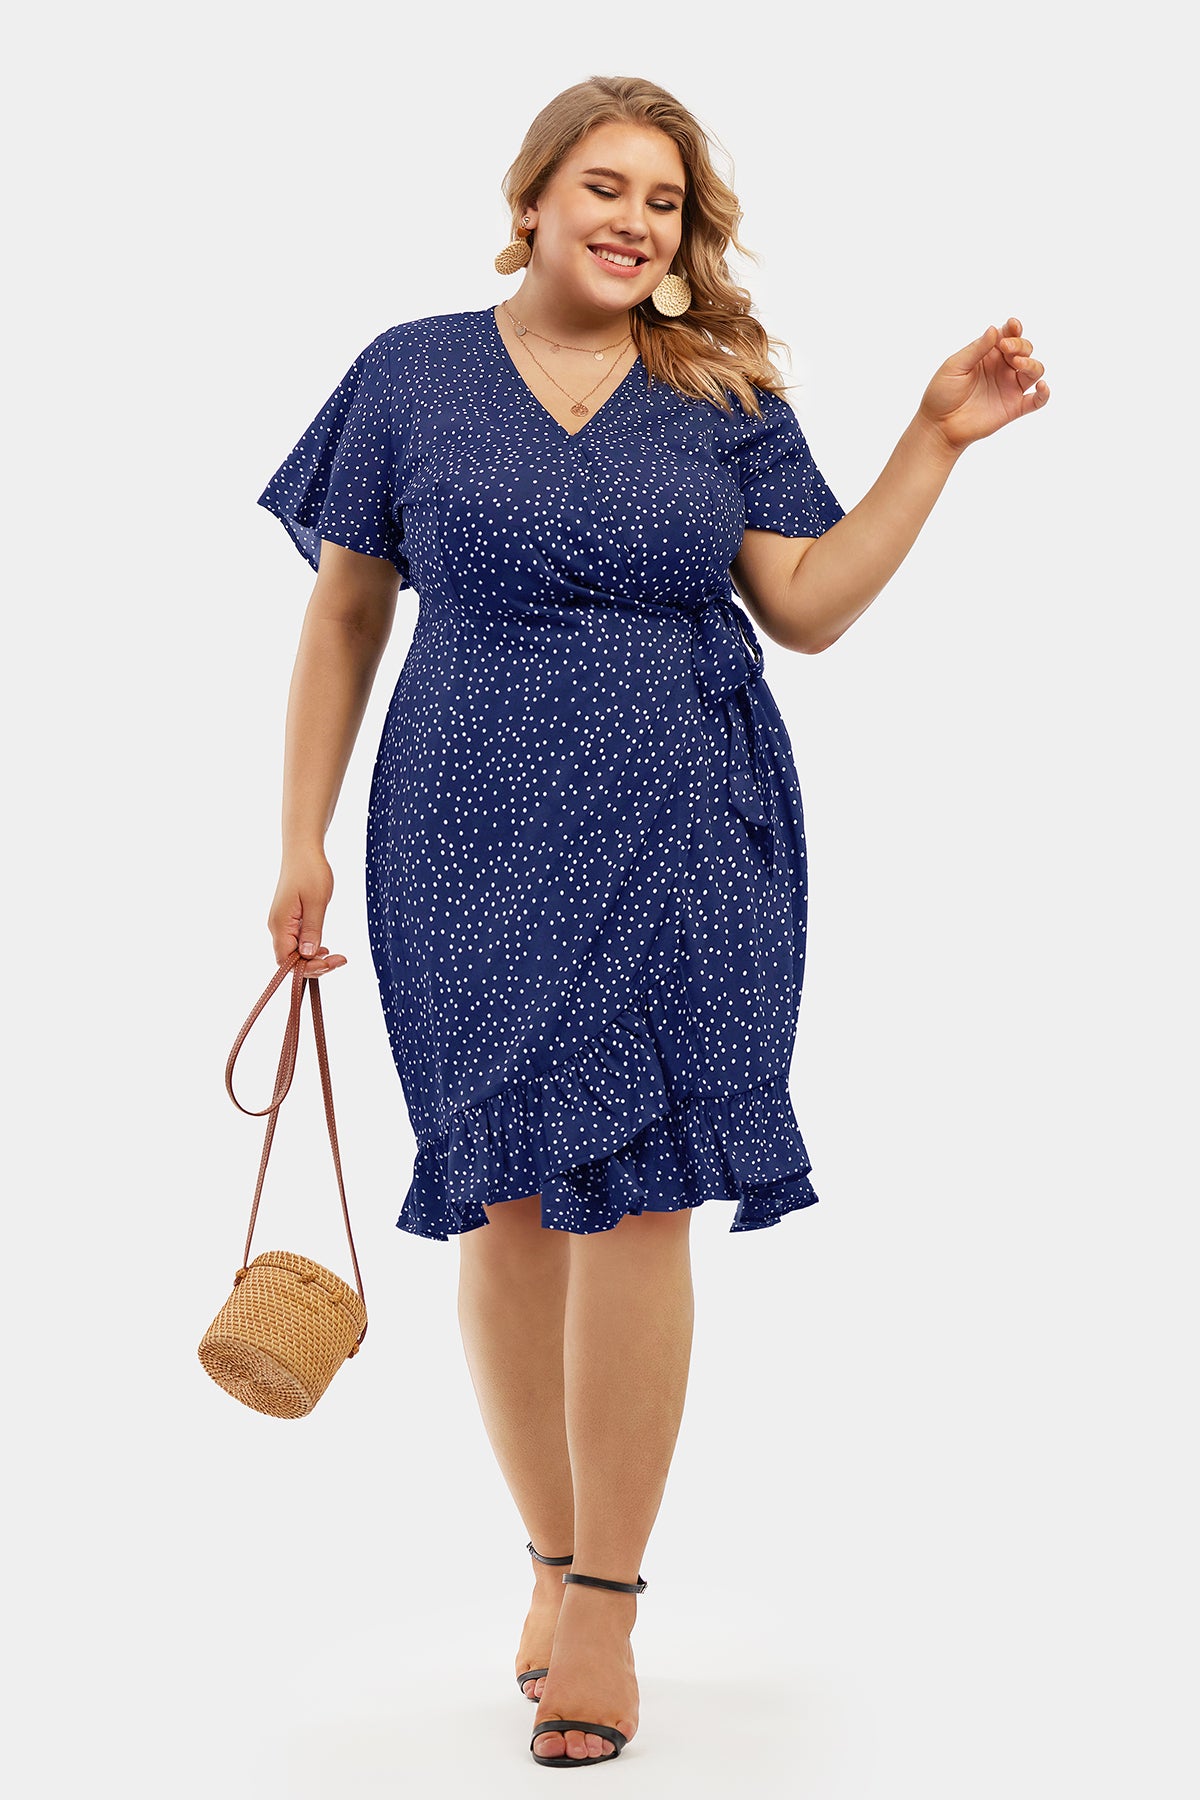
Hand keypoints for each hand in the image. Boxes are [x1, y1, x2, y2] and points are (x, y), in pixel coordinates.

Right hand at [268, 847, 347, 976]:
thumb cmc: (310, 871)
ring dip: (315, 959)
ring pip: (295, 953)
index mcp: (280, 924)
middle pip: (290, 960)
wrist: (303, 851)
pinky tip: (326, 949)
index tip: (331, 962)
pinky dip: (312, 949)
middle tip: (340, 960)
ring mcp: (283, 924)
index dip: (308, 967)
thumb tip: (308, 955)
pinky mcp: (290, 920)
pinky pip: (297, 942)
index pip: (286, 960)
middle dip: (315, 965)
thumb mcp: (316, 902)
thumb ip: (312, 930)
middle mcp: (277, 927)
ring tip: (337, 957)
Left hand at [917, 317, 1049, 454]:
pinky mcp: (1013, 408)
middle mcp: (1002, 369)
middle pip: (1025, 349)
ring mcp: (1009, 388)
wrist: (938, 425)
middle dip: (1020, 345)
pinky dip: (1044, 393)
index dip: (1014, 329)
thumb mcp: (955, 366)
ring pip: (1034, 370)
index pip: (1009, 336)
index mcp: (989, 355)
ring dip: (1031, 363)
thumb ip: (976, 349)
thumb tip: (994, 329)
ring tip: (1017, 363)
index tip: (1012, 326)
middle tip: (1006, 349)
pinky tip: (1042, 386)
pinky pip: (1037, 400)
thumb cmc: (942, 393)